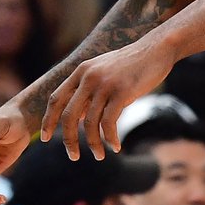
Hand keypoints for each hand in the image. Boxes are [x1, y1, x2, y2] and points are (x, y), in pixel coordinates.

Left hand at [41, 38, 175, 159]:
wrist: (158, 48)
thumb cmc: (133, 63)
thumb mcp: (105, 72)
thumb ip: (90, 91)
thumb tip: (80, 117)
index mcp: (81, 71)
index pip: (56, 99)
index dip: (48, 120)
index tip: (46, 138)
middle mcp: (89, 77)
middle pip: (68, 115)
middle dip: (68, 140)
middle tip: (73, 156)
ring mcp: (105, 84)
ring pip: (90, 123)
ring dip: (94, 144)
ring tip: (100, 156)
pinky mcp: (122, 92)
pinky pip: (109, 123)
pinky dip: (110, 138)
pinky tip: (116, 146)